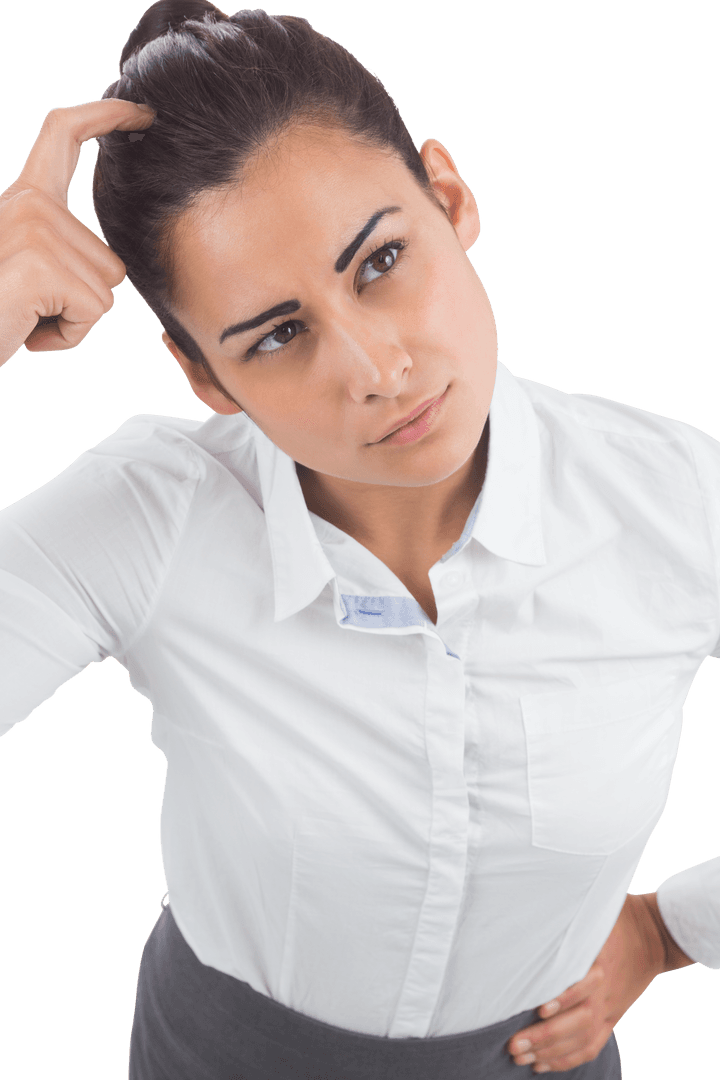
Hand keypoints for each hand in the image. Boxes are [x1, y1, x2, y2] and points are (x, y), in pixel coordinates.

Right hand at [0, 98, 154, 366]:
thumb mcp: (22, 264)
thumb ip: (56, 245)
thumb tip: (107, 262)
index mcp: (22, 197)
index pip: (64, 134)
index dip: (106, 116)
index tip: (142, 112)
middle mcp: (28, 203)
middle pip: (109, 261)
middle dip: (82, 300)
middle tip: (28, 307)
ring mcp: (35, 229)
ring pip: (105, 291)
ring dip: (73, 320)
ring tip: (24, 316)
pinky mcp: (41, 265)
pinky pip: (93, 313)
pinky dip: (68, 335)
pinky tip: (28, 331)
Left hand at [505, 892, 686, 1072]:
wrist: (654, 936)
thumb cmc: (617, 918)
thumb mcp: (597, 910)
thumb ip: (572, 914)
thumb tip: (541, 906)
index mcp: (601, 963)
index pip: (583, 985)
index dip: (563, 999)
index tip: (539, 1008)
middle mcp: (605, 991)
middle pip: (578, 1020)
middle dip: (545, 1036)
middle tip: (514, 1043)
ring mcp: (610, 1008)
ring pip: (582, 1039)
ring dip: (550, 1052)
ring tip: (520, 1056)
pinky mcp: (612, 1018)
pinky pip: (591, 1045)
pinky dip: (567, 1059)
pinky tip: (542, 1065)